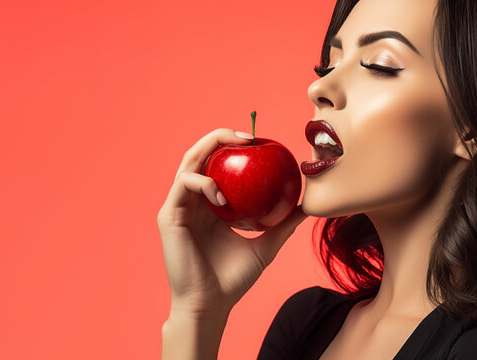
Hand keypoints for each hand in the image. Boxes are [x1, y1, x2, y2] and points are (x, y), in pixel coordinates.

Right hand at [157, 128, 308, 316]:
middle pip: (199, 155)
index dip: (233, 146)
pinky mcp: (168, 215)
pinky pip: (184, 184)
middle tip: (250, 137)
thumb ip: (282, 224)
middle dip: (221, 137)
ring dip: (211, 149)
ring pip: (188, 163)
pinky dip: (204, 183)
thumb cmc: (233, 280)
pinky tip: (222, 197)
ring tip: (238, 149)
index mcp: (208, 204)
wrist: (209, 304)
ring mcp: (177, 206)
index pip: (217, 164)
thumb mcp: (265, 246)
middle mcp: (190, 200)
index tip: (260, 143)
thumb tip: (308, 205)